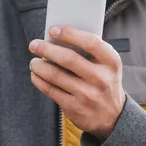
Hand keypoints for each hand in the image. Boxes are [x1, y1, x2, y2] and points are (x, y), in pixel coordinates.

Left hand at [29, 26, 125, 140]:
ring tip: (34, 62)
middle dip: (46, 49)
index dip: (69, 33)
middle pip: (68, 58)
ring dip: (38, 66)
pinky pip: (50, 90)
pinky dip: (38, 80)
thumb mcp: (106, 66)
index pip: (90, 42)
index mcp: (111, 62)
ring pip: (54, 75)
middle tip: (34, 44)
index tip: (52, 29)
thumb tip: (56, 38)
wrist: (112, 116)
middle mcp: (101, 78)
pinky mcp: (74, 107)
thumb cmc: (103, 82)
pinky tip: (35, 75)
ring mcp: (87, 95)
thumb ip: (89, 52)